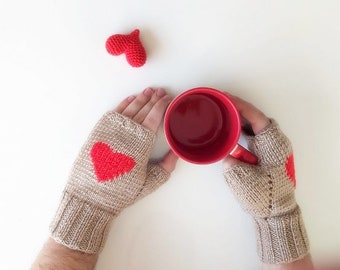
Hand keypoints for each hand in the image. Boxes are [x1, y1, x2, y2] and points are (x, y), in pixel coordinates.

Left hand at [50, 88, 177, 253]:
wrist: (91, 196)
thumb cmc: (122, 191)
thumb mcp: (149, 184)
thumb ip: (166, 167)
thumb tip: (177, 152)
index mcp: (142, 144)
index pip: (154, 118)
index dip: (161, 106)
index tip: (167, 99)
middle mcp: (127, 132)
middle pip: (143, 110)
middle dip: (154, 99)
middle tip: (161, 91)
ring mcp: (112, 130)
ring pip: (130, 108)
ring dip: (140, 98)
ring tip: (149, 91)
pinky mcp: (99, 131)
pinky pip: (114, 112)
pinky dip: (124, 104)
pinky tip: (131, 99)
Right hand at [223, 94, 308, 263]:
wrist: (276, 212)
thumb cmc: (264, 196)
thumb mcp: (243, 178)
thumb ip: (230, 162)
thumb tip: (223, 151)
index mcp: (272, 144)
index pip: (255, 117)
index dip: (239, 106)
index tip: (224, 98)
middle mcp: (273, 141)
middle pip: (254, 118)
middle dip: (237, 108)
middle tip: (218, 101)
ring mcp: (270, 147)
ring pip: (253, 125)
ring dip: (238, 117)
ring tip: (221, 111)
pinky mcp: (265, 153)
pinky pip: (252, 135)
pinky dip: (240, 128)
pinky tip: (229, 128)